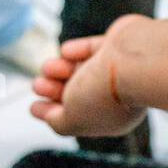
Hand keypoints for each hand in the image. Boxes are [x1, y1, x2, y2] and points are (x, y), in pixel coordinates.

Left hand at [30, 16, 149, 136]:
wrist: (131, 62)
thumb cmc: (106, 95)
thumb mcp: (72, 120)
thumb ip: (57, 122)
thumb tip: (47, 114)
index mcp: (112, 119)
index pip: (79, 118)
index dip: (54, 113)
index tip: (36, 106)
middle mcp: (117, 96)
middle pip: (78, 92)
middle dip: (54, 90)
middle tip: (39, 85)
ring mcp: (118, 70)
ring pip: (83, 70)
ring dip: (61, 69)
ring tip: (49, 67)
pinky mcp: (119, 45)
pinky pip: (92, 48)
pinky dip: (77, 50)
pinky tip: (66, 52)